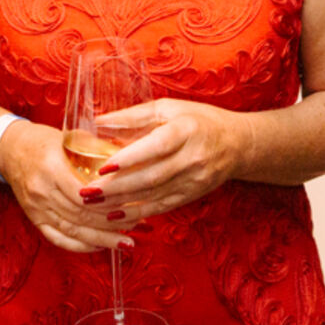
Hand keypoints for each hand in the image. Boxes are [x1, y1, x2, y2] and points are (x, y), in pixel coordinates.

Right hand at [0, 119, 133, 253]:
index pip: (82, 194)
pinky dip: (80, 246)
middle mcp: (41, 190)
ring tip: (125, 242)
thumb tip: (129, 162)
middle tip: (136, 223)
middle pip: (80, 215)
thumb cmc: (43, 141)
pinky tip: (99, 246)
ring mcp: (35, 208)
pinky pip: (58, 239)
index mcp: (51, 167)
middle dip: (111, 224)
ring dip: (101, 239)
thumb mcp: (69, 138)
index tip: (131, 204)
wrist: (10, 149)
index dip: (107, 203)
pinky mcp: (34, 218)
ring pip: (72, 231)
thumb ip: (96, 150)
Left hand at [80, 99, 252, 220]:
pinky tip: (115, 215)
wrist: (237, 144)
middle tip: (87, 192)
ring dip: (121, 202)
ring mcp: (194, 181)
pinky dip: (137, 213)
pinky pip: (161, 207)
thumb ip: (134, 116)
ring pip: (154, 195)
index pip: (157, 146)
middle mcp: (193, 158)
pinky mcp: (192, 196)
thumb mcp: (170, 108)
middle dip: (117, 187)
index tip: (103, 166)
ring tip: (93, 204)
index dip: (130, 158)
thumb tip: (99, 121)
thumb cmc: (200, 120)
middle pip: (152, 176)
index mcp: (187, 130)